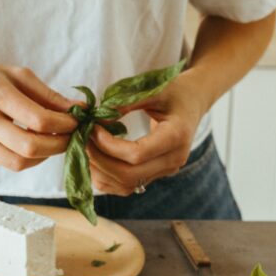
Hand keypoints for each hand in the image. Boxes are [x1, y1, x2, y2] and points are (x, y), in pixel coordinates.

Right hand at [0, 62, 76, 171]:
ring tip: (50, 143)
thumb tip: (81, 110)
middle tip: (70, 139)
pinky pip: (3, 163)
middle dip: (58, 146)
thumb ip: (48, 94)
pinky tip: (25, 144)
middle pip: (30, 147)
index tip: (76, 123)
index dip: (64, 125)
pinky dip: (22, 157)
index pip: (38, 119)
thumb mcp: (16, 75)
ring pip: (17, 163)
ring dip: (42, 156)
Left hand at [87, 71, 206, 194]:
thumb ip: (125, 102)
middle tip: (82, 140)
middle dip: (99, 160)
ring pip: (126, 185)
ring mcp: (165, 171)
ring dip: (100, 171)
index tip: (92, 128)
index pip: (137, 153)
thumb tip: (97, 117)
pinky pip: (126, 186)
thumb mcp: (152, 89)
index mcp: (176, 136)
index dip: (108, 145)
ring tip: (85, 148)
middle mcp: (173, 160)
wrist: (193, 102)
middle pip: (129, 175)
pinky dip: (106, 176)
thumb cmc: (175, 91)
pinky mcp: (155, 175)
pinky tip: (94, 158)